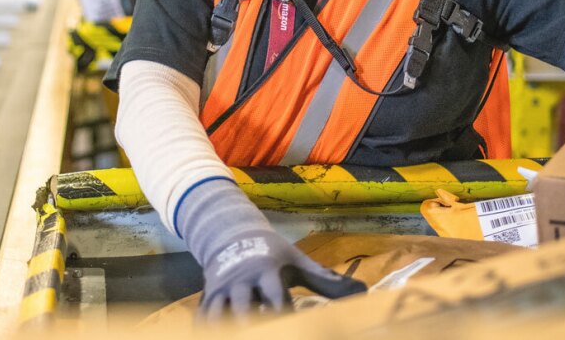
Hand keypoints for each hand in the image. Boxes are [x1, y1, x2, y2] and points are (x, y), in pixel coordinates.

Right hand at [176, 177, 365, 318]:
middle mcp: (242, 281)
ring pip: (218, 313)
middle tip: (259, 334)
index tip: (292, 328)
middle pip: (243, 306)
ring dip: (225, 328)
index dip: (282, 312)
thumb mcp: (297, 262)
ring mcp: (222, 289)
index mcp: (266, 271)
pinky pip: (202, 316)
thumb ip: (326, 280)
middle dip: (250, 324)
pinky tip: (213, 337)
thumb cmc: (271, 253)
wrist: (232, 235)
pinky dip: (206, 329)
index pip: (275, 295)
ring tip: (236, 337)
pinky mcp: (208, 296)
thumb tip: (362, 292)